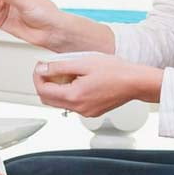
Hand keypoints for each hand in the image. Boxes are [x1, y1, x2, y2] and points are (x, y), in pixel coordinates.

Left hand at [32, 54, 162, 117]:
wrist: (136, 82)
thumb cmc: (116, 71)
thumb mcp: (83, 62)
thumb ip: (59, 66)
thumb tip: (42, 69)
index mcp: (74, 96)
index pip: (43, 90)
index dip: (37, 77)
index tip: (40, 67)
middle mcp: (78, 108)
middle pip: (48, 100)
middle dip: (44, 84)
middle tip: (48, 69)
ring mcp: (85, 112)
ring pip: (60, 103)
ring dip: (56, 89)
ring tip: (66, 73)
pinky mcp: (92, 111)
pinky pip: (72, 104)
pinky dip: (69, 93)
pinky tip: (78, 80)